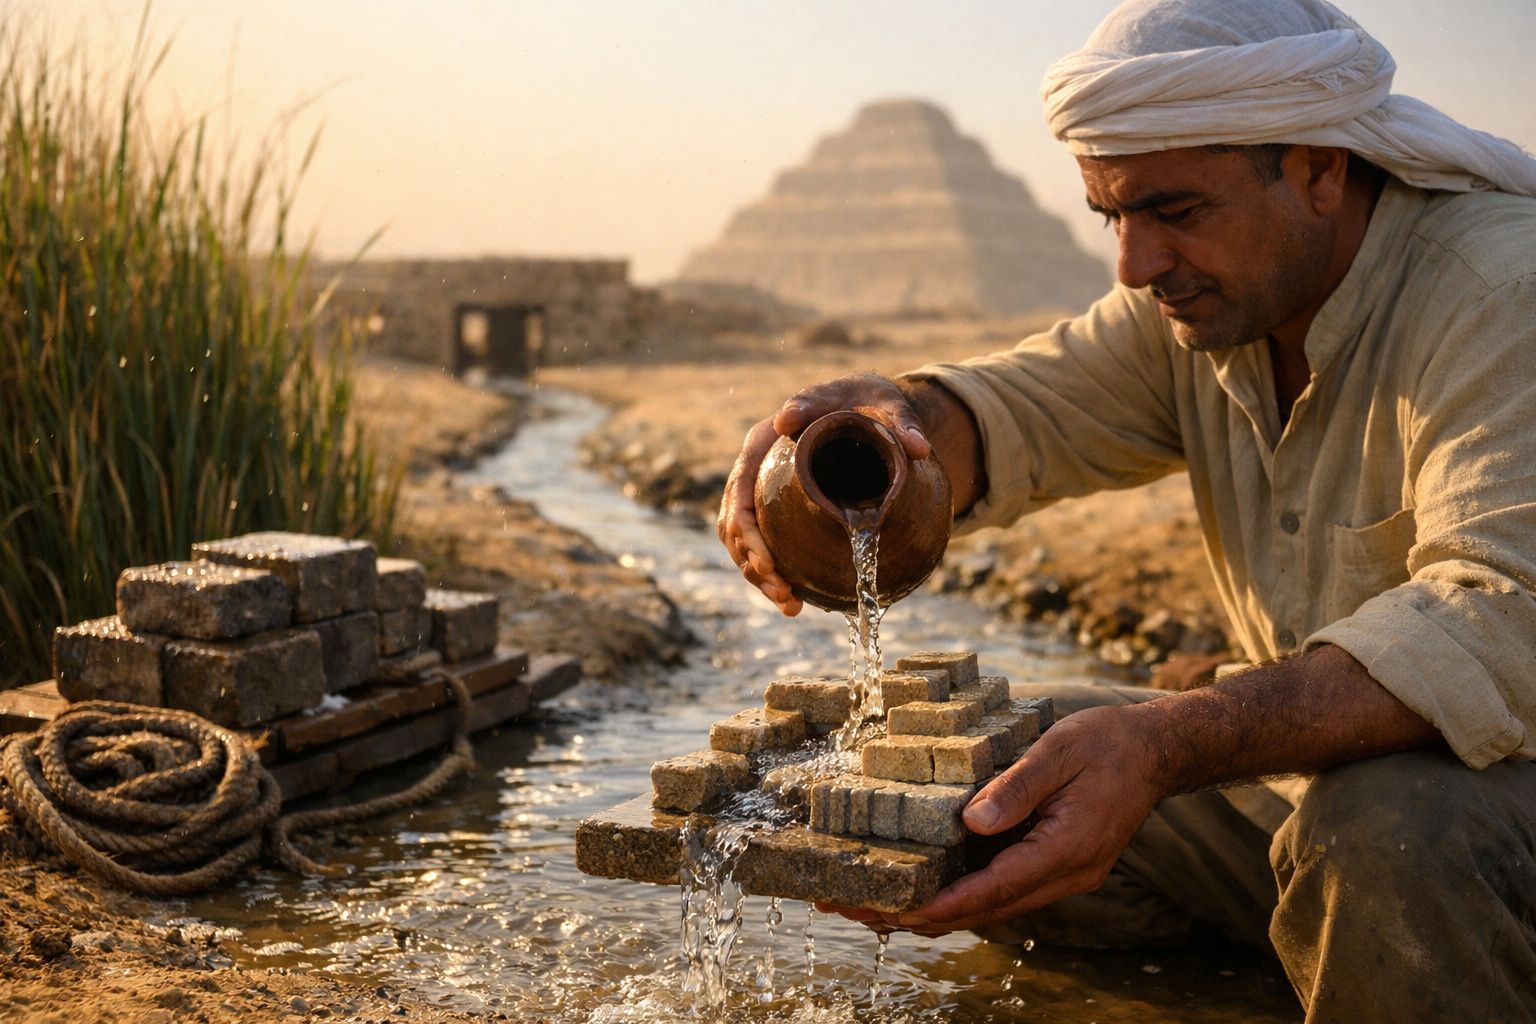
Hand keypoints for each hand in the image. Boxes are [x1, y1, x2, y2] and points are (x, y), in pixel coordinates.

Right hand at [715, 373, 930, 614]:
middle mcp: (756, 463)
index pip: (744, 479)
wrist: (867, 407)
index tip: (769, 560)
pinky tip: (793, 599)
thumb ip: (900, 421)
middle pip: (735, 516)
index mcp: (769, 437)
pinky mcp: (773, 508)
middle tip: (782, 588)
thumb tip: (919, 449)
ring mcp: (761, 488)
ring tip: (789, 603)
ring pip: (739, 536)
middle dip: (753, 558)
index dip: (748, 523)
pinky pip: (759, 542)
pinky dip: (769, 572)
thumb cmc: (866, 402)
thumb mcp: (883, 404)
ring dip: (757, 573)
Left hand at [821, 704, 1165, 934]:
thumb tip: (970, 820)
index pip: (993, 889)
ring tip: (872, 904)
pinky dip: (960, 893)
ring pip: (990, 905)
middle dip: (919, 915)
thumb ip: (1016, 787)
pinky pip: (1001, 888)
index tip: (895, 910)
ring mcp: (1062, 875)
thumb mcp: (1058, 751)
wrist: (1156, 749)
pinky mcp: (1054, 865)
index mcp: (1065, 850)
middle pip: (984, 910)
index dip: (941, 903)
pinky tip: (922, 885)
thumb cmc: (1107, 742)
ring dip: (934, 909)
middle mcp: (1064, 875)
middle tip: (857, 910)